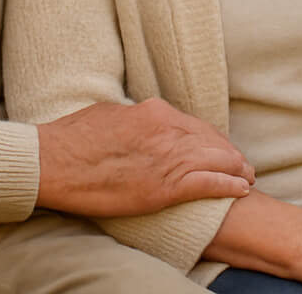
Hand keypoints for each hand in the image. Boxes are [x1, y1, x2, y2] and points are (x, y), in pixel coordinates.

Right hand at [35, 98, 253, 216]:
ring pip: (216, 161)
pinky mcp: (164, 187)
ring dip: (237, 170)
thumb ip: (134, 120)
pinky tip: (240, 190)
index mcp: (153, 111)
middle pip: (211, 141)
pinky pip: (208, 184)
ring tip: (248, 178)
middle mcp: (166, 130)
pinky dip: (228, 186)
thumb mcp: (109, 115)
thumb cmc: (71, 138)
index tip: (219, 147)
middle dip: (229, 154)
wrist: (53, 162)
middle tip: (242, 164)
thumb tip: (142, 124)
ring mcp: (167, 158)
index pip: (194, 125)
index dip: (211, 138)